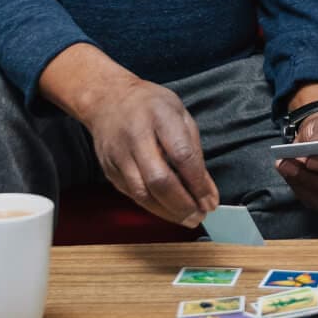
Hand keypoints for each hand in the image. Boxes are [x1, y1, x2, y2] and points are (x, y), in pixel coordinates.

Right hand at [40, 44, 219, 227]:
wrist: (107, 99)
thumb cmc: (149, 105)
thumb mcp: (180, 115)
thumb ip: (195, 152)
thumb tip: (207, 191)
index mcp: (159, 116)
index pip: (181, 155)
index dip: (197, 183)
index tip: (210, 200)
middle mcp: (136, 136)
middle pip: (159, 179)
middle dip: (182, 204)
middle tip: (199, 216)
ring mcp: (119, 155)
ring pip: (142, 193)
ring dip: (167, 212)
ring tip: (187, 218)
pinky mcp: (109, 169)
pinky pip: (132, 195)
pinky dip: (152, 207)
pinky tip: (168, 210)